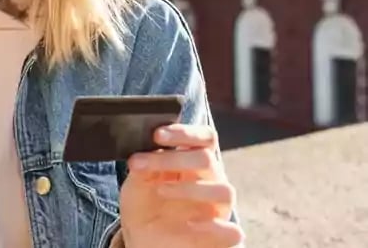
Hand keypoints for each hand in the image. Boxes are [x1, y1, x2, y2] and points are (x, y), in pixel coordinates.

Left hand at [119, 124, 243, 247]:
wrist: (140, 238)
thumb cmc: (144, 203)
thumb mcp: (137, 181)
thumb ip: (143, 164)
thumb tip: (146, 149)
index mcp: (193, 161)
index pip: (204, 138)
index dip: (185, 132)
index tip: (157, 135)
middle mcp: (210, 180)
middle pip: (206, 159)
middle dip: (172, 158)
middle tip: (139, 163)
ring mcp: (216, 207)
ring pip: (223, 190)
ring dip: (189, 188)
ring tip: (160, 190)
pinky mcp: (219, 235)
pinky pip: (232, 231)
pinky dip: (214, 227)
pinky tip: (189, 224)